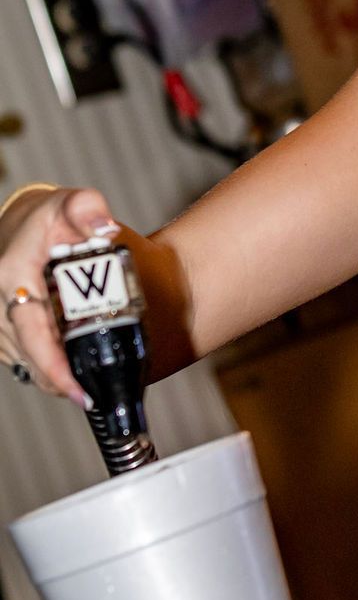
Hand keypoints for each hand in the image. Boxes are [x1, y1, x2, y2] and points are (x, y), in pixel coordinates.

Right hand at [0, 186, 119, 405]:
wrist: (23, 222)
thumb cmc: (51, 217)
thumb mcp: (74, 205)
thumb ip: (90, 210)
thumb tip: (104, 226)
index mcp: (11, 272)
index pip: (32, 332)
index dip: (54, 367)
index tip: (78, 390)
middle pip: (28, 354)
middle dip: (58, 379)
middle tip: (89, 395)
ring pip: (21, 359)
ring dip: (50, 374)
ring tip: (81, 384)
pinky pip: (17, 355)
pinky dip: (41, 364)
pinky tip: (64, 370)